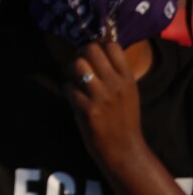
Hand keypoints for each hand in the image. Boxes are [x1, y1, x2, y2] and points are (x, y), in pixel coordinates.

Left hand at [63, 41, 145, 169]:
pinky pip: (68, 87)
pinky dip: (67, 90)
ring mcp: (101, 97)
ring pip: (77, 65)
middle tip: (79, 65)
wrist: (124, 150)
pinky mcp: (87, 109)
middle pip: (91, 50)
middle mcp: (115, 85)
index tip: (93, 55)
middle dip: (80, 54)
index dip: (98, 46)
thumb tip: (96, 49)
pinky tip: (73, 98)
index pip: (112, 46)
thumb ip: (115, 73)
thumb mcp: (128, 92)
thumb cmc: (123, 119)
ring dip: (71, 70)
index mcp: (127, 79)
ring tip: (74, 80)